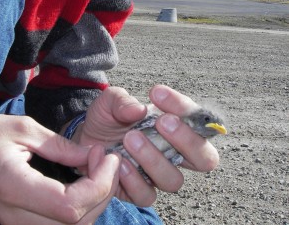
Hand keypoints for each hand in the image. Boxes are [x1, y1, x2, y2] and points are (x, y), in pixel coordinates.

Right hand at [0, 114, 120, 224]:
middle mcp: (15, 216)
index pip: (69, 206)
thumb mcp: (23, 129)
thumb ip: (61, 145)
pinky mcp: (20, 224)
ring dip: (95, 201)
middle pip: (76, 223)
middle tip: (106, 159)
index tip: (105, 155)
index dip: (97, 184)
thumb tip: (93, 155)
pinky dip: (82, 207)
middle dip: (103, 191)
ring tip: (97, 168)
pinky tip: (84, 182)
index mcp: (13, 186)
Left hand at [75, 86, 218, 206]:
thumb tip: (138, 110)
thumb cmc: (107, 117)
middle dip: (186, 140)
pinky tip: (119, 161)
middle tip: (161, 121)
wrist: (85, 138)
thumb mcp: (110, 101)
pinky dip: (133, 179)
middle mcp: (174, 153)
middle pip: (205, 158)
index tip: (157, 94)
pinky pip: (147, 195)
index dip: (184, 108)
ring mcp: (159, 175)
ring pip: (173, 180)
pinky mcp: (140, 191)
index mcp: (177, 126)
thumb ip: (122, 101)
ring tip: (130, 139)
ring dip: (153, 159)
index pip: (198, 120)